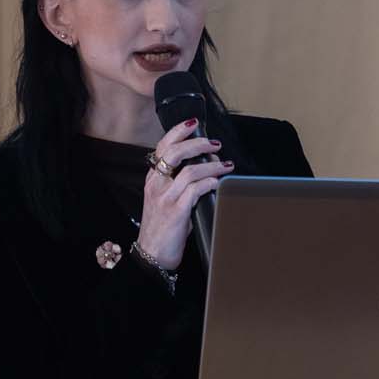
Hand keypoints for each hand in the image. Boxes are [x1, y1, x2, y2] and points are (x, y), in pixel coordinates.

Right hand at [136, 118, 233, 270]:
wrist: (152, 254)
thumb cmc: (163, 228)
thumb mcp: (165, 200)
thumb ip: (179, 183)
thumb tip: (207, 168)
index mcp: (153, 179)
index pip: (162, 147)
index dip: (178, 131)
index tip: (193, 124)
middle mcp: (157, 185)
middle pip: (176, 152)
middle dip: (198, 143)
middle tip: (214, 144)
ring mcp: (165, 198)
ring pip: (190, 170)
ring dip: (212, 165)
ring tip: (225, 165)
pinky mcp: (176, 212)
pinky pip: (195, 190)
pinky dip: (210, 182)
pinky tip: (218, 183)